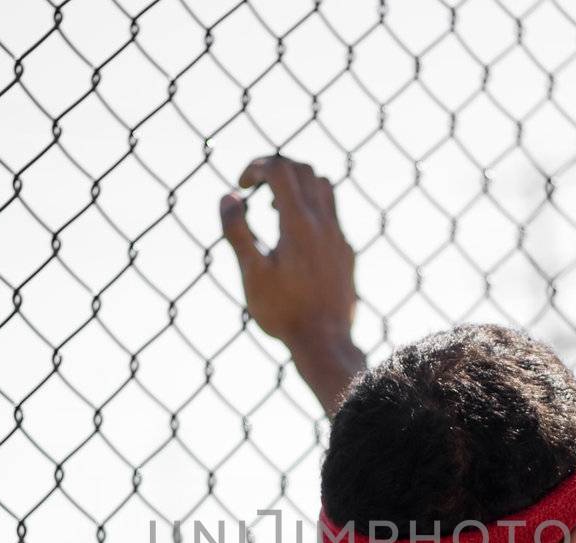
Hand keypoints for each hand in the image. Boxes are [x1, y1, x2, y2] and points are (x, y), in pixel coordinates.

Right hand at [220, 156, 361, 412]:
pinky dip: (312, 206)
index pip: (280, 169)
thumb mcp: (251, 273)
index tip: (241, 185)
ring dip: (297, 184)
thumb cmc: (283, 312)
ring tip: (274, 206)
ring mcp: (339, 236)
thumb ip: (237, 231)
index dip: (257, 166)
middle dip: (276, 169)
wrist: (325, 342)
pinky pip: (332, 213)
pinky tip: (294, 234)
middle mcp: (324, 223)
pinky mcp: (346, 251)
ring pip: (324, 186)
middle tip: (255, 187)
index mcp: (298, 224)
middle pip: (304, 170)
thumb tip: (229, 196)